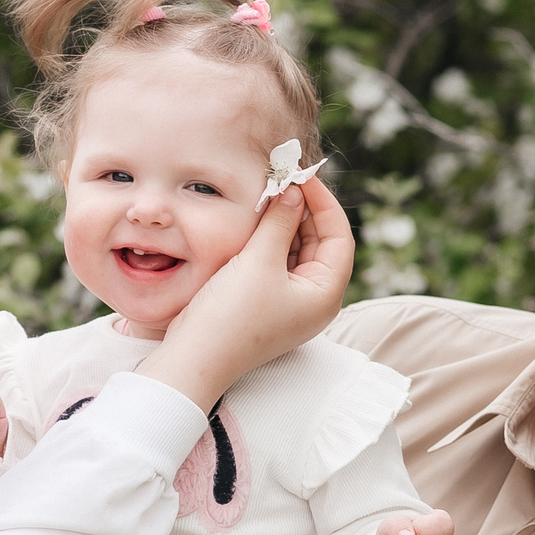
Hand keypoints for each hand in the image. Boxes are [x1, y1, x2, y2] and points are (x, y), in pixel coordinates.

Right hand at [141, 176, 355, 411]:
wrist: (194, 359)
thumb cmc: (231, 316)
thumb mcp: (259, 261)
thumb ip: (280, 222)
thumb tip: (294, 191)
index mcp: (326, 295)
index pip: (340, 238)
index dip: (324, 203)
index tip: (303, 175)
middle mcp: (314, 300)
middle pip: (320, 243)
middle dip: (303, 211)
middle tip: (282, 180)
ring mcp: (291, 303)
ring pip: (297, 252)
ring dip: (285, 223)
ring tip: (267, 194)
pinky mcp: (267, 303)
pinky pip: (277, 263)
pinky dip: (270, 240)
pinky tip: (256, 221)